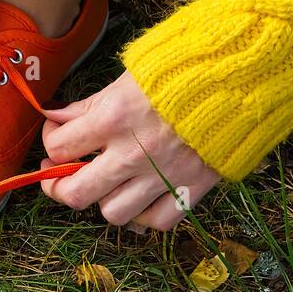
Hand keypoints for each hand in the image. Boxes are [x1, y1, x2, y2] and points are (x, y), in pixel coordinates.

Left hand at [39, 70, 220, 230]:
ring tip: (105, 183)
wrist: (242, 77)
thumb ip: (88, 104)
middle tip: (59, 175)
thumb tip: (54, 117)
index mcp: (113, 119)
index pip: (60, 147)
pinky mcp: (192, 188)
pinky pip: (157, 221)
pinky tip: (140, 197)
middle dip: (58, 186)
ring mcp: (162, 176)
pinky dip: (144, 215)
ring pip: (112, 213)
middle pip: (75, 193)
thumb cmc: (182, 70)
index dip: (50, 141)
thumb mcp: (127, 78)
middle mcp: (133, 154)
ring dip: (104, 199)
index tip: (56, 134)